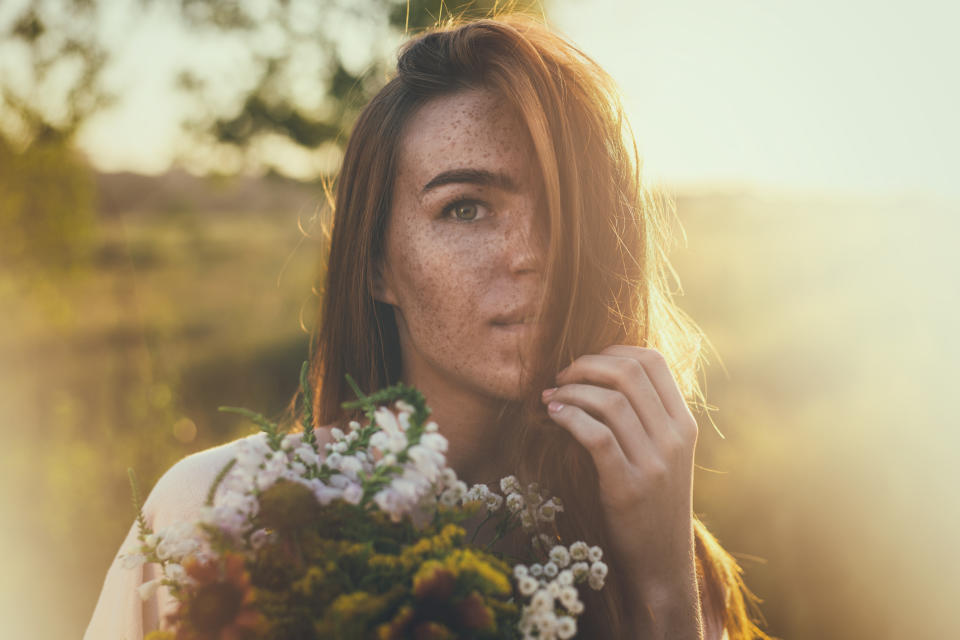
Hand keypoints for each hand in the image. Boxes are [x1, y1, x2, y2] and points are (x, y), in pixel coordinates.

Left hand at [540, 345, 698, 598]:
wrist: (661, 562)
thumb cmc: (652, 503)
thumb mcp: (663, 455)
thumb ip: (646, 418)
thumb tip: (600, 375)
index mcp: (684, 424)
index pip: (654, 361)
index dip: (613, 351)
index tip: (586, 363)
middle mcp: (674, 438)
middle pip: (628, 373)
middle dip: (586, 365)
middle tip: (561, 377)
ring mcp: (654, 463)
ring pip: (610, 401)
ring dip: (572, 391)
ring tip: (550, 397)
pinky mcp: (628, 488)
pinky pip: (596, 436)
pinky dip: (570, 417)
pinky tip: (553, 416)